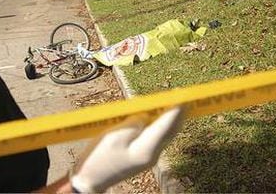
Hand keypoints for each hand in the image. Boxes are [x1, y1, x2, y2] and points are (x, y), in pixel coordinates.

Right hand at [70, 107, 184, 192]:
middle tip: (183, 96)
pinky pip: (158, 137)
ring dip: (171, 119)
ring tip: (175, 103)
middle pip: (171, 131)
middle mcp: (153, 155)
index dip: (175, 109)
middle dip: (178, 113)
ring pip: (167, 134)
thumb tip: (147, 115)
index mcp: (146, 150)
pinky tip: (161, 117)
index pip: (166, 125)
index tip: (183, 96)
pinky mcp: (144, 156)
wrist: (91, 179)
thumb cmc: (99, 157)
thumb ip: (134, 123)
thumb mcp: (115, 135)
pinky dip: (162, 125)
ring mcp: (150, 157)